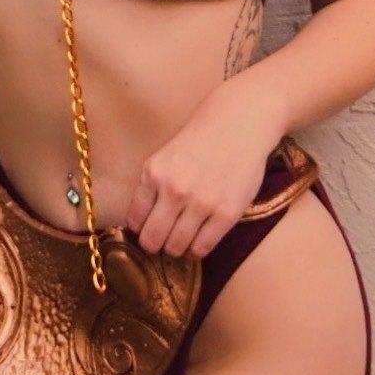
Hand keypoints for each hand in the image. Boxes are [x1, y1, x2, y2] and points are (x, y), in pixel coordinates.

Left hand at [123, 80, 284, 260]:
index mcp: (154, 174)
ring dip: (176, 248)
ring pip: (176, 247)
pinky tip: (199, 239)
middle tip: (162, 242)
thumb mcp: (165, 158)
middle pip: (152, 239)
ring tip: (182, 240)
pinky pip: (202, 247)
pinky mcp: (226, 213)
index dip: (140, 230)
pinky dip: (197, 249)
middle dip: (154, 244)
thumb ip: (151, 187)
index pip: (135, 220)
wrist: (239, 125)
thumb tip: (138, 225)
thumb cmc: (201, 142)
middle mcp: (175, 190)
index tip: (147, 230)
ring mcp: (202, 203)